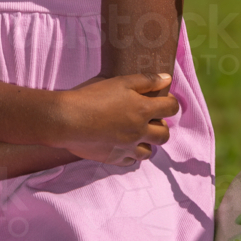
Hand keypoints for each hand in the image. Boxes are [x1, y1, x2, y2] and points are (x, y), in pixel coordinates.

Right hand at [57, 73, 176, 165]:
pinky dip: (130, 154)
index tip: (162, 101)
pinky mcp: (114, 158)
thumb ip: (146, 81)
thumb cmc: (93, 96)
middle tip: (149, 120)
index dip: (170, 103)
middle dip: (160, 126)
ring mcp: (128, 148)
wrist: (68, 119)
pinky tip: (121, 145)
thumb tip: (167, 79)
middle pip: (164, 135)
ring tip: (135, 134)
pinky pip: (130, 161)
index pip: (171, 108)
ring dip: (146, 143)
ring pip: (149, 152)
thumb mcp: (120, 81)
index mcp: (143, 110)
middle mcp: (140, 132)